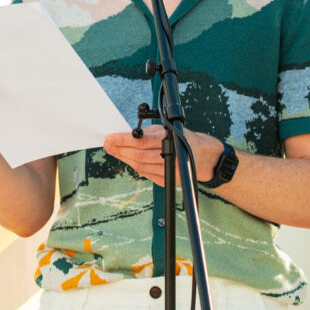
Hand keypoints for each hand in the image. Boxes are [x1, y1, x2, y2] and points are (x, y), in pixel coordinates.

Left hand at [103, 126, 222, 186]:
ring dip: (124, 159)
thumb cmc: (181, 138)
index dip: (123, 141)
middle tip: (107, 145)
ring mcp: (169, 171)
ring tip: (114, 151)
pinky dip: (135, 167)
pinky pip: (146, 174)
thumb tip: (126, 135)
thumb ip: (148, 133)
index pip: (141, 141)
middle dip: (120, 150)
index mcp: (169, 141)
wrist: (201, 155)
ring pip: (140, 166)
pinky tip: (127, 160)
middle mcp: (170, 157)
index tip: (110, 138)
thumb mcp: (167, 129)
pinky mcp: (167, 180)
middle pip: (138, 155)